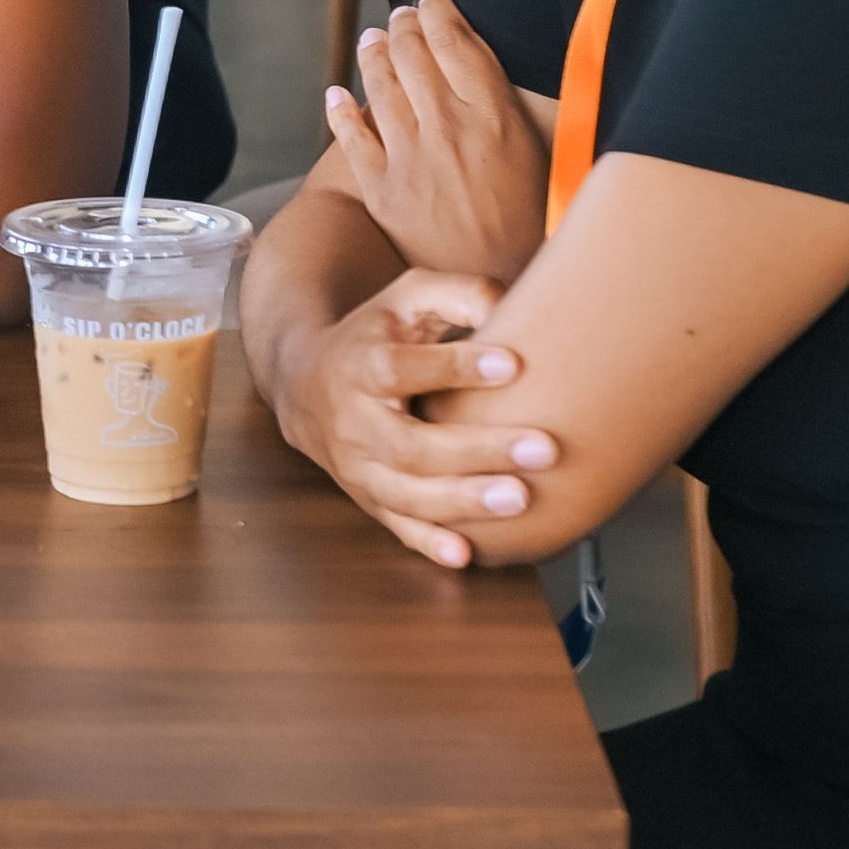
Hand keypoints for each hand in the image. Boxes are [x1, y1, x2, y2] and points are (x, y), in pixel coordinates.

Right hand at [261, 267, 555, 568]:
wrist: (306, 385)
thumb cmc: (376, 336)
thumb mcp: (407, 298)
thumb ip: (459, 293)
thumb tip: (511, 308)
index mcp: (361, 365)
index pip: (402, 369)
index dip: (455, 367)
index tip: (514, 364)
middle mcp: (354, 422)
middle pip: (411, 444)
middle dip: (478, 450)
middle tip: (543, 448)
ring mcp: (359, 468)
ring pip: (408, 494)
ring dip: (465, 501)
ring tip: (521, 498)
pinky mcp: (369, 499)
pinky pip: (398, 527)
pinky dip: (429, 544)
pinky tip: (467, 554)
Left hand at [324, 0, 546, 286]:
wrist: (499, 284)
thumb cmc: (531, 222)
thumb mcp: (539, 155)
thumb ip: (512, 109)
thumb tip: (493, 72)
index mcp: (493, 114)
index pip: (455, 41)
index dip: (439, 14)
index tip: (434, 6)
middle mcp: (447, 125)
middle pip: (413, 54)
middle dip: (403, 27)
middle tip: (401, 18)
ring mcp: (409, 156)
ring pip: (380, 86)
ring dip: (373, 54)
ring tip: (373, 39)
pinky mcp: (382, 188)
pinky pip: (352, 136)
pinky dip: (341, 109)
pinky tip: (337, 93)